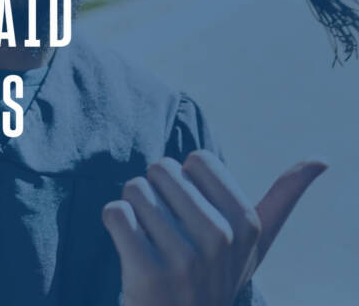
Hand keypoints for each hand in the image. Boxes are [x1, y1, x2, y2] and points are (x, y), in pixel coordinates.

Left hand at [102, 151, 326, 305]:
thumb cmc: (211, 276)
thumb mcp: (252, 245)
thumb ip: (282, 200)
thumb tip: (321, 160)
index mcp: (246, 224)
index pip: (197, 160)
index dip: (185, 181)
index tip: (190, 212)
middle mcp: (220, 239)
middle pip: (161, 169)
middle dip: (154, 191)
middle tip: (163, 228)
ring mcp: (185, 258)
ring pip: (135, 189)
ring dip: (132, 208)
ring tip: (147, 239)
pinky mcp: (147, 273)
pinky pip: (115, 213)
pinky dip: (115, 223)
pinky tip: (129, 246)